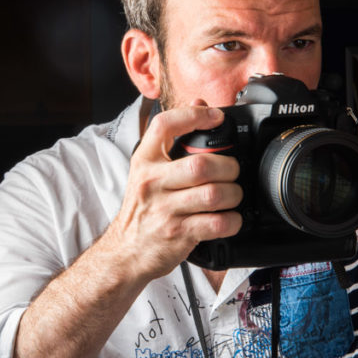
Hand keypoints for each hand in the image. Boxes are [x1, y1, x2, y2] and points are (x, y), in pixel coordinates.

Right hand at [102, 101, 242, 281]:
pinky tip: (229, 218)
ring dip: (233, 195)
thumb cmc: (141, 210)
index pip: (165, 125)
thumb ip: (172, 138)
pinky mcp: (178, 234)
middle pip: (201, 165)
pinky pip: (217, 224)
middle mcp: (152, 183)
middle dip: (228, 168)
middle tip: (232, 172)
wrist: (125, 252)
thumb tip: (198, 104)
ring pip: (213, 194)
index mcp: (144, 162)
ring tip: (232, 196)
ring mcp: (164, 210)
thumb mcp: (148, 170)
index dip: (194, 116)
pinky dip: (232, 221)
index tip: (216, 117)